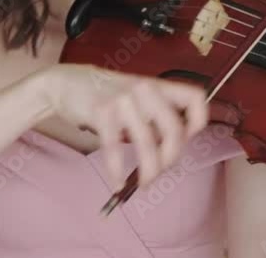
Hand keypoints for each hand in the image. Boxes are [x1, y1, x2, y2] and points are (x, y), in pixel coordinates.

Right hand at [41, 63, 208, 188]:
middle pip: (174, 130)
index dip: (198, 122)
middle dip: (171, 157)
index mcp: (158, 85)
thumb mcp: (137, 94)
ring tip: (144, 182)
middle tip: (161, 169)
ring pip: (148, 143)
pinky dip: (117, 171)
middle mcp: (145, 89)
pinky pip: (115, 149)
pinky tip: (117, 182)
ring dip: (149, 170)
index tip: (187, 139)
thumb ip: (156, 112)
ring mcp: (124, 100)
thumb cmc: (106, 93)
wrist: (68, 82)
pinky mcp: (102, 112)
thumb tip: (172, 148)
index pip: (196, 98)